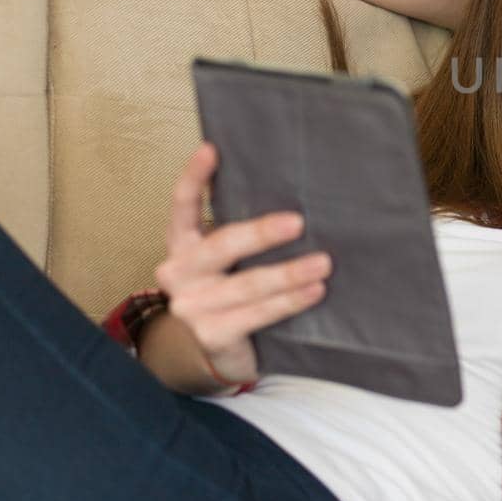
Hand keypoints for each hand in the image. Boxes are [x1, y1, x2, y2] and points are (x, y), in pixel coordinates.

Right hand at [155, 141, 329, 384]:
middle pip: (222, 246)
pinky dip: (289, 302)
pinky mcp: (212, 334)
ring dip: (289, 273)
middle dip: (261, 234)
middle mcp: (178, 273)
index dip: (194, 177)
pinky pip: (257, 314)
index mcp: (181, 244)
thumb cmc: (230, 289)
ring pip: (247, 285)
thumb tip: (294, 194)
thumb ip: (241, 232)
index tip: (212, 150)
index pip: (182, 206)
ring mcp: (191, 306)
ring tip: (323, 263)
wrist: (214, 350)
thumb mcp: (226, 259)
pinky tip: (314, 291)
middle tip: (297, 223)